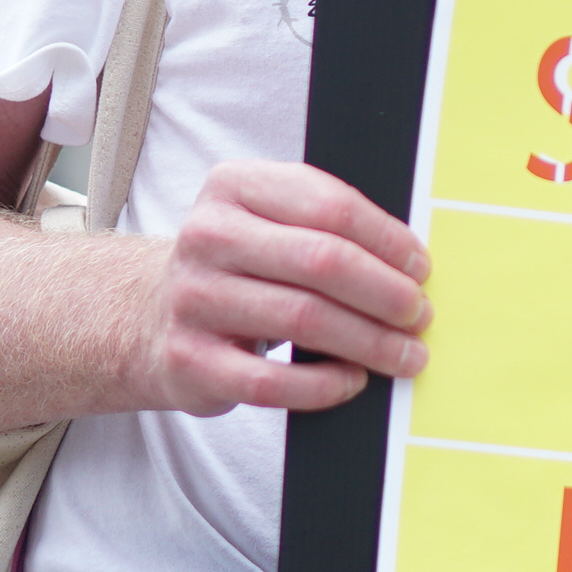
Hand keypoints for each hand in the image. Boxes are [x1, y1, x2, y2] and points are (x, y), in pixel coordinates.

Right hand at [134, 160, 431, 415]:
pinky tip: (352, 381)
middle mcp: (208, 235)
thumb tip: (411, 264)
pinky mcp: (189, 360)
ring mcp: (194, 299)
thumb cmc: (238, 268)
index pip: (330, 205)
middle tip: (420, 315)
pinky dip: (323, 385)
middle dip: (386, 292)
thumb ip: (325, 227)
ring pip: (303, 319)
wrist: (149, 319)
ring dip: (369, 341)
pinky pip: (271, 381)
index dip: (388, 239)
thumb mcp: (267, 222)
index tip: (422, 267)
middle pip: (321, 261)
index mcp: (234, 186)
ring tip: (404, 355)